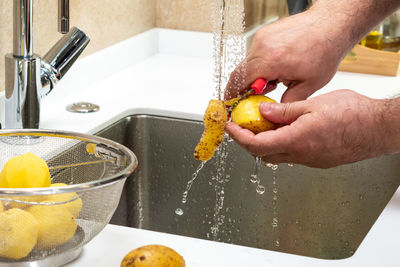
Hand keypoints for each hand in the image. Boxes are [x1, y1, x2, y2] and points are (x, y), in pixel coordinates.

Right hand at [224, 11, 346, 102]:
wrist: (331, 25)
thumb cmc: (325, 50)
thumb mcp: (309, 85)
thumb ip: (287, 102)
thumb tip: (273, 112)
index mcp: (271, 61)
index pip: (240, 81)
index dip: (232, 95)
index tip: (230, 104)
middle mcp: (263, 47)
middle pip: (240, 72)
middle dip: (242, 88)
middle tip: (251, 98)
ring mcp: (262, 38)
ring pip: (247, 63)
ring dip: (254, 76)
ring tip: (274, 81)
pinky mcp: (265, 33)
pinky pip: (255, 53)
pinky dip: (260, 64)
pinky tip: (276, 68)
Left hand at [226, 90, 390, 167]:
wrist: (379, 128)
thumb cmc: (353, 114)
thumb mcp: (312, 105)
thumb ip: (284, 112)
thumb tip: (261, 112)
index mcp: (295, 141)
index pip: (255, 145)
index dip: (238, 136)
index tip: (229, 127)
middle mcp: (300, 155)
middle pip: (263, 154)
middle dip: (247, 140)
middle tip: (242, 125)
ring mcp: (310, 160)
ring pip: (277, 155)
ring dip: (265, 142)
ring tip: (263, 123)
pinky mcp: (319, 160)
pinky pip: (292, 155)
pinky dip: (281, 143)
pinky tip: (285, 129)